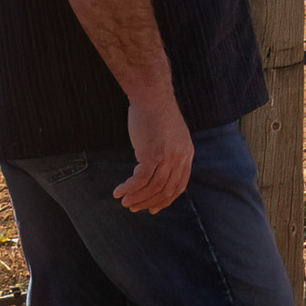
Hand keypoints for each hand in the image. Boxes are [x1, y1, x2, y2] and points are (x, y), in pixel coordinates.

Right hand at [113, 95, 193, 212]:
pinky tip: (118, 191)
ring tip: (124, 202)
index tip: (154, 208)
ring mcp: (167, 157)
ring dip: (137, 198)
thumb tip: (156, 167)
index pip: (179, 185)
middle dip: (149, 202)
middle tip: (134, 207)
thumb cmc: (156, 112)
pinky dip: (129, 188)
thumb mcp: (170, 135)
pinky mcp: (152, 154)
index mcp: (187, 154)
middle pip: (165, 190)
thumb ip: (168, 152)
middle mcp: (180, 158)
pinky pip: (140, 180)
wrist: (152, 96)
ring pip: (152, 188)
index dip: (166, 200)